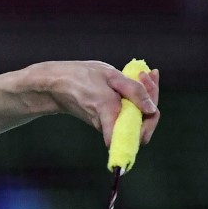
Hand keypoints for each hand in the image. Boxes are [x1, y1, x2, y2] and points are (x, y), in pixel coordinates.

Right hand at [44, 61, 160, 146]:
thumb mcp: (110, 75)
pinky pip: (126, 113)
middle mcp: (109, 125)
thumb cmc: (80, 77)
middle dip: (151, 100)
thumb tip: (151, 109)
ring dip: (144, 96)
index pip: (139, 134)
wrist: (55, 86)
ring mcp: (108, 124)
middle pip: (142, 124)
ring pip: (135, 118)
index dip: (151, 117)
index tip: (147, 85)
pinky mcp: (106, 120)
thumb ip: (134, 91)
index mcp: (110, 113)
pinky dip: (135, 98)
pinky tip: (137, 79)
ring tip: (142, 74)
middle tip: (147, 76)